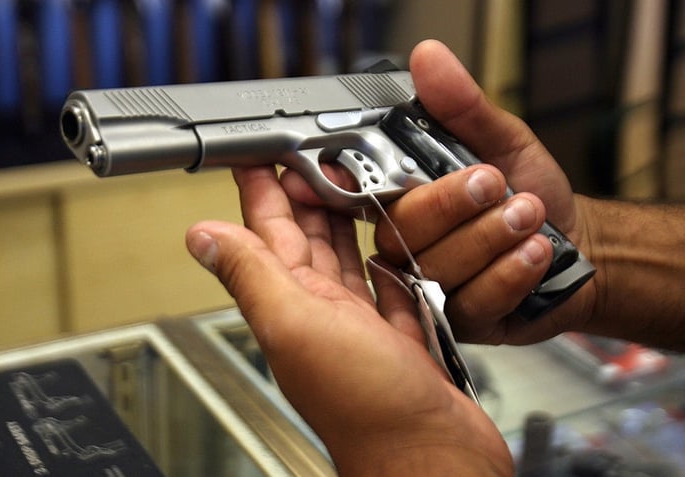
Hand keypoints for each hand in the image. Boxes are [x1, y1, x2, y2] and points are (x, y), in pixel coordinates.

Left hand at [186, 166, 511, 475]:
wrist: (431, 460)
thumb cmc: (368, 409)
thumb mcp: (297, 325)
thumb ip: (252, 276)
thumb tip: (202, 238)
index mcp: (292, 304)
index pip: (268, 232)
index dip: (261, 190)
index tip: (257, 153)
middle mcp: (321, 313)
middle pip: (306, 239)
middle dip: (303, 192)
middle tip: (307, 154)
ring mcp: (360, 327)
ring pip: (344, 259)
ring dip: (342, 221)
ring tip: (344, 185)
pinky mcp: (399, 340)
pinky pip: (387, 290)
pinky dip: (384, 263)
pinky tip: (387, 247)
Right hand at [372, 40, 597, 344]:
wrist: (578, 246)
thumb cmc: (530, 192)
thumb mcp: (501, 140)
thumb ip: (462, 107)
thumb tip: (429, 59)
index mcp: (401, 198)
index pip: (352, 192)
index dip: (337, 184)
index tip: (351, 174)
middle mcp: (405, 246)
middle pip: (398, 231)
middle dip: (452, 205)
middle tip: (494, 183)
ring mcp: (428, 288)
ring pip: (438, 266)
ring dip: (491, 236)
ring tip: (529, 215)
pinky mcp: (458, 321)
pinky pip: (473, 300)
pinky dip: (510, 272)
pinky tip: (535, 253)